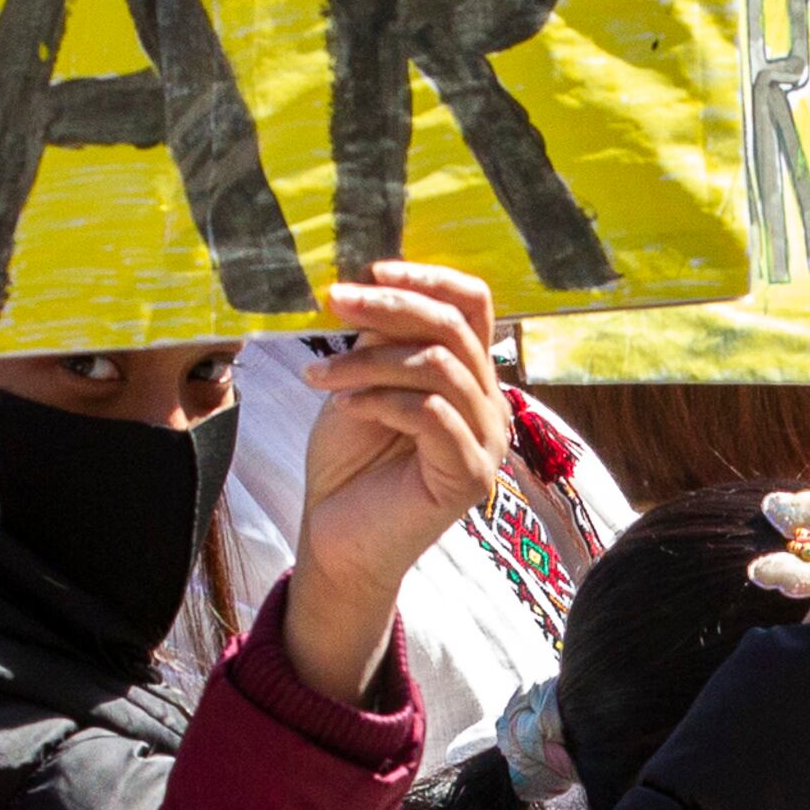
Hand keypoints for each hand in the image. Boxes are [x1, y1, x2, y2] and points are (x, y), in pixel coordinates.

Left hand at [289, 265, 512, 704]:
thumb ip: (382, 341)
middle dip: (389, 307)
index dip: (428, 277)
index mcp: (470, 374)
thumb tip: (376, 285)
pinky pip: (433, 414)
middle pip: (455, 327)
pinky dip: (382, 401)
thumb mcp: (362, 382)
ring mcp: (487, 441)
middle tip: (334, 303)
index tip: (370, 271)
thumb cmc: (349, 462)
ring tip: (320, 375)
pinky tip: (345, 407)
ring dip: (370, 361)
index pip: (474, 303)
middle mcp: (490, 403)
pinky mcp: (470, 475)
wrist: (336, 539)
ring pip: (441, 366)